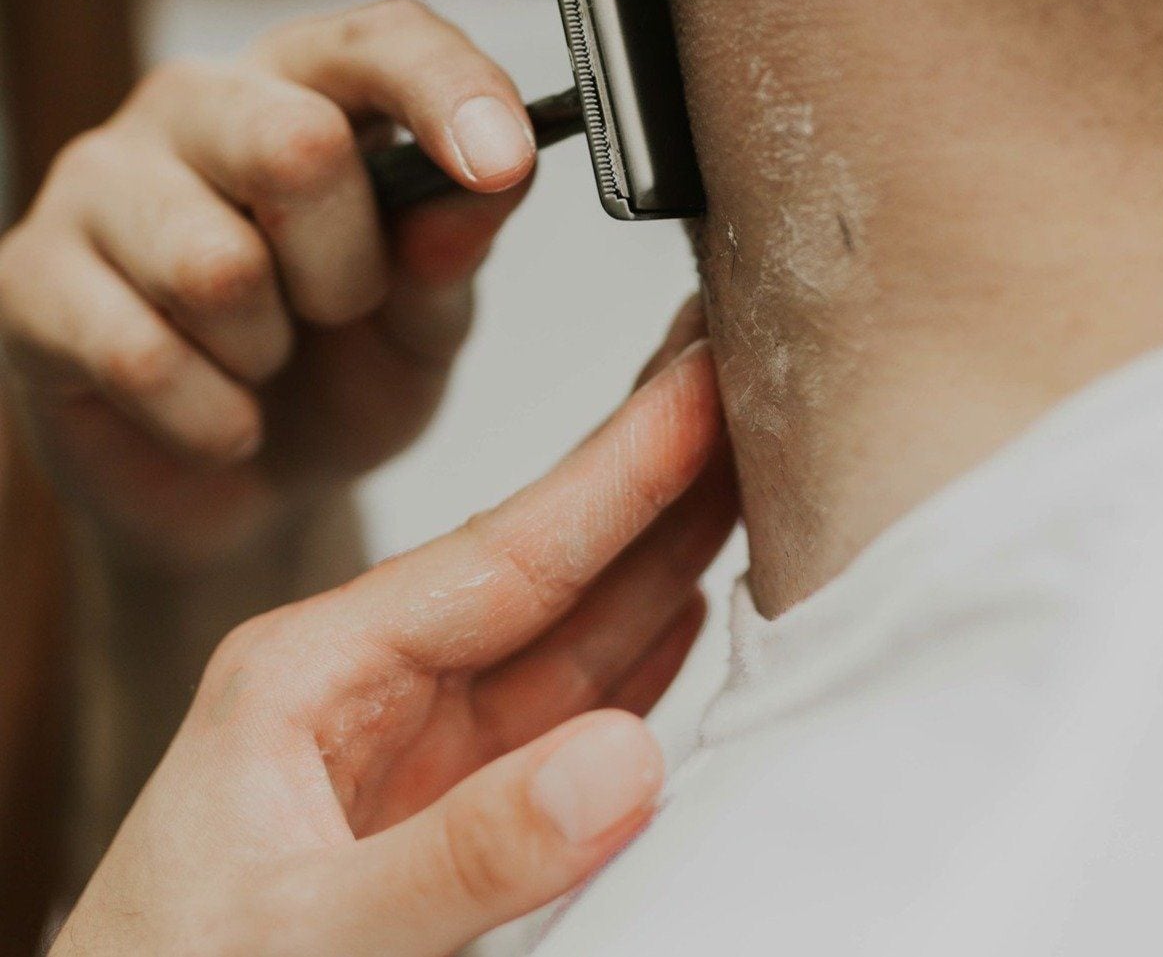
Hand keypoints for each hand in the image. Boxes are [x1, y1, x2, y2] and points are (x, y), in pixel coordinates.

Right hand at [0, 0, 538, 568]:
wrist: (242, 491)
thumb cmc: (343, 374)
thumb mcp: (425, 327)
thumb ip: (454, 253)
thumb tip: (488, 185)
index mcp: (311, 84)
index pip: (384, 37)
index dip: (450, 90)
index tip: (504, 163)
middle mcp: (198, 103)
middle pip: (295, 143)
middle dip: (348, 267)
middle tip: (340, 311)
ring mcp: (99, 179)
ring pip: (215, 265)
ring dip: (267, 349)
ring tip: (260, 359)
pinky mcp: (29, 276)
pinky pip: (139, 354)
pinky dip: (209, 417)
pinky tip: (214, 416)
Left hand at [54, 346, 733, 956]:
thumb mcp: (295, 933)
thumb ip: (463, 850)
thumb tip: (629, 758)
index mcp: (311, 672)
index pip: (501, 553)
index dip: (620, 470)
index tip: (701, 385)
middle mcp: (370, 692)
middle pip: (546, 572)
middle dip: (649, 482)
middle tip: (739, 387)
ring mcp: (410, 758)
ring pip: (567, 642)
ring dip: (660, 563)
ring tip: (744, 481)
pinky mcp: (439, 824)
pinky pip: (560, 728)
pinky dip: (635, 669)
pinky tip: (686, 611)